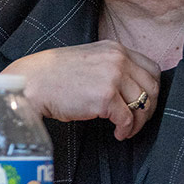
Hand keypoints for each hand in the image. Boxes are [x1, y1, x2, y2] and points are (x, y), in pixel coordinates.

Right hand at [2, 41, 159, 139]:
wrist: (32, 82)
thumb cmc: (53, 75)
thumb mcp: (88, 59)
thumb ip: (110, 66)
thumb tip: (131, 88)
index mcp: (114, 49)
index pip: (151, 68)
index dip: (151, 89)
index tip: (143, 102)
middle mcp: (117, 60)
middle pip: (152, 87)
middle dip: (149, 108)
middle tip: (138, 120)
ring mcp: (112, 78)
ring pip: (143, 105)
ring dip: (138, 122)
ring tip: (126, 130)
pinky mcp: (105, 98)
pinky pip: (127, 119)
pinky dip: (126, 130)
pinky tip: (118, 134)